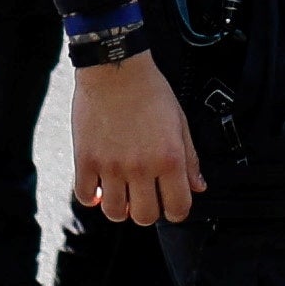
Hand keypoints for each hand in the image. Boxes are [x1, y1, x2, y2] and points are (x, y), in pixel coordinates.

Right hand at [70, 53, 202, 224]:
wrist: (115, 68)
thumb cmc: (151, 92)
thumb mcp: (180, 122)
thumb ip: (190, 159)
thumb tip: (199, 187)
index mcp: (169, 159)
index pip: (178, 208)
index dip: (176, 211)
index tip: (170, 204)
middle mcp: (141, 167)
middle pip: (145, 216)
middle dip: (147, 212)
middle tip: (144, 196)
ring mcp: (111, 166)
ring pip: (115, 212)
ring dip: (120, 208)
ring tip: (121, 192)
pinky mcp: (86, 159)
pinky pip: (85, 196)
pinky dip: (93, 197)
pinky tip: (99, 187)